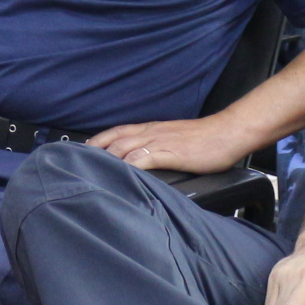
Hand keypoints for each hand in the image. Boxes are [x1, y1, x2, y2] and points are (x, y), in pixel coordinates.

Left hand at [86, 116, 249, 173]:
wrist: (228, 132)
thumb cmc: (206, 139)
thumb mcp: (175, 139)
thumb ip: (158, 148)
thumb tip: (144, 161)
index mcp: (151, 129)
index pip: (116, 132)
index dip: (98, 142)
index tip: (83, 153)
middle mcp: (150, 132)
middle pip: (113, 139)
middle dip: (93, 152)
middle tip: (76, 165)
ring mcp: (158, 141)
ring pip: (122, 147)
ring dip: (105, 159)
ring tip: (90, 172)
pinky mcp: (169, 152)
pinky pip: (142, 158)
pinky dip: (127, 166)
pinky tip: (119, 176)